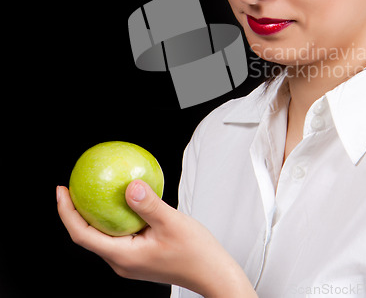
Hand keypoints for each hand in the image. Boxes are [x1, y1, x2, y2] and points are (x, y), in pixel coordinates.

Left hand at [57, 180, 256, 297]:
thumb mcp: (172, 223)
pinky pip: (119, 233)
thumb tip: (129, 186)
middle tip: (73, 186)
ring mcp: (130, 260)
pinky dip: (114, 217)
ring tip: (94, 191)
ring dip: (94, 214)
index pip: (82, 235)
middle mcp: (122, 261)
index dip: (67, 213)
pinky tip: (124, 201)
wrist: (211, 272)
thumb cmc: (195, 252)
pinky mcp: (139, 256)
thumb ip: (149, 205)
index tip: (62, 190)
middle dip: (76, 211)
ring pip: (104, 235)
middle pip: (88, 235)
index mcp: (123, 256)